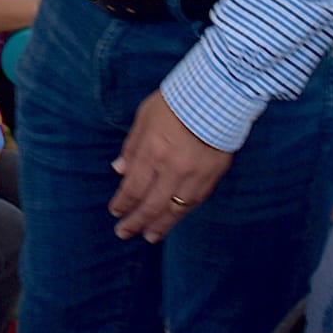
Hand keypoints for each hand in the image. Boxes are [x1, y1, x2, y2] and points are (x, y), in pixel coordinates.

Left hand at [108, 90, 232, 243]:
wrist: (217, 95)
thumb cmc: (175, 102)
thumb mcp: (144, 118)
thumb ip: (132, 147)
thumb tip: (119, 170)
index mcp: (152, 152)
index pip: (132, 188)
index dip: (122, 203)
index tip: (115, 212)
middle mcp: (173, 168)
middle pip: (151, 204)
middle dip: (135, 221)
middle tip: (124, 233)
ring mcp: (195, 175)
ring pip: (174, 210)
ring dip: (160, 225)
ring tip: (149, 236)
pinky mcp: (212, 177)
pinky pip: (193, 202)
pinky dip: (181, 214)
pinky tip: (173, 219)